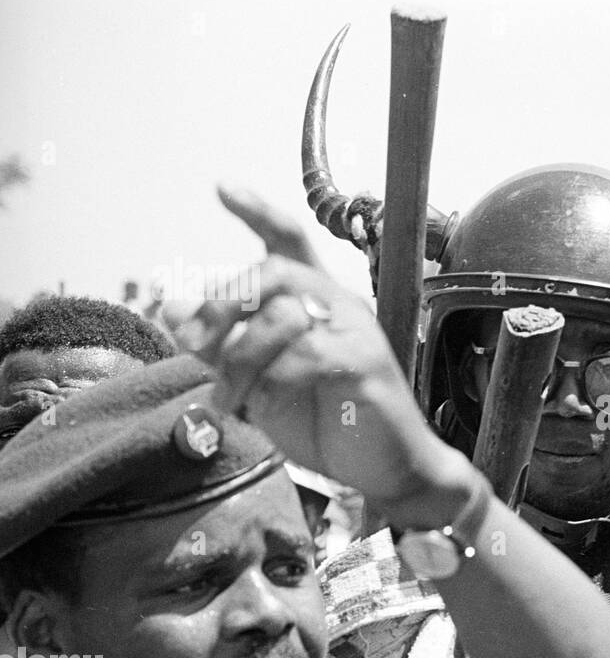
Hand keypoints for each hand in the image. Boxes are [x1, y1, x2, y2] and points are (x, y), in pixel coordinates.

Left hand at [172, 186, 449, 507]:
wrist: (387, 469)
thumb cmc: (329, 422)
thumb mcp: (262, 384)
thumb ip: (220, 346)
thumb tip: (173, 307)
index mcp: (316, 303)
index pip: (289, 242)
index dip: (258, 212)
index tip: (223, 188)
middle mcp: (340, 305)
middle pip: (274, 270)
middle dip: (223, 303)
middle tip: (196, 345)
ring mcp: (358, 332)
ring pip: (283, 314)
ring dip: (241, 358)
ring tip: (228, 398)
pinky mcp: (367, 363)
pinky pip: (308, 353)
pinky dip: (273, 379)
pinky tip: (265, 404)